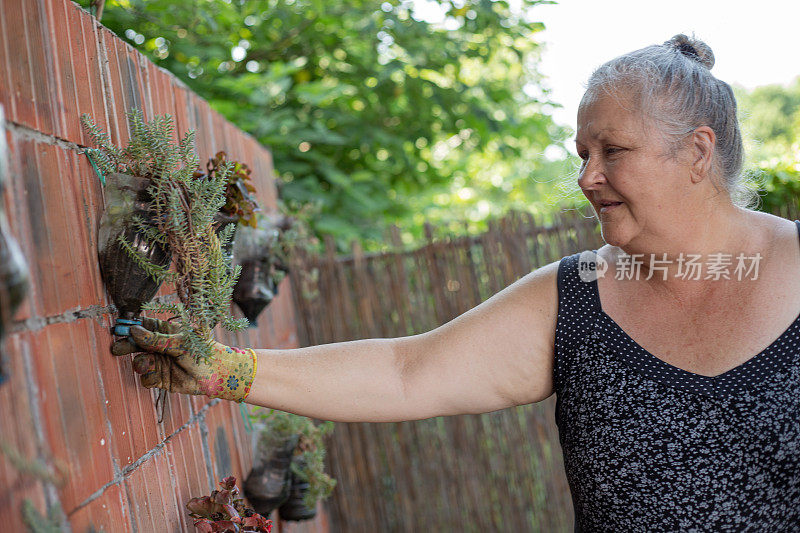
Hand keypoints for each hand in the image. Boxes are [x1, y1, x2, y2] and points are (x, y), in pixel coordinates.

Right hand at [111, 317, 256, 402]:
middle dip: (127, 346)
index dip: (131, 326)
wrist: (216, 374)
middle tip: (117, 348)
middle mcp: (160, 346)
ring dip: (141, 363)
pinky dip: (149, 378)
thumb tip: (134, 330)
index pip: (144, 326)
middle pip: (137, 344)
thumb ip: (156, 339)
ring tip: (147, 364)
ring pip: (140, 362)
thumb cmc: (202, 351)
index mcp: (166, 331)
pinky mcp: (161, 378)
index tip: (119, 328)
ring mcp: (160, 362)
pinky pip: (147, 378)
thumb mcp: (179, 342)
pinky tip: (157, 376)